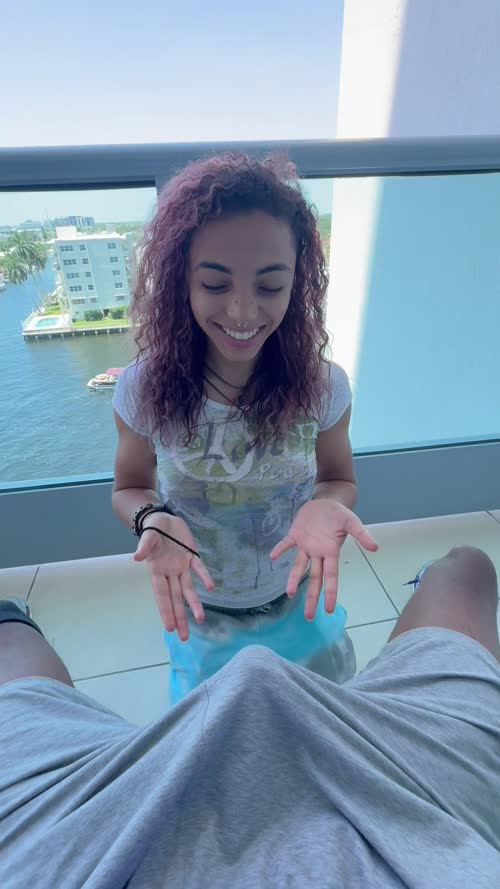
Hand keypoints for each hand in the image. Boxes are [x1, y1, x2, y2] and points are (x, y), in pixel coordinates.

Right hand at [134, 512, 213, 640]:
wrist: (162, 517)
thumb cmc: (152, 529)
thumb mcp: (148, 536)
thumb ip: (144, 547)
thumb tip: (136, 557)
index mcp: (157, 571)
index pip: (162, 595)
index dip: (166, 611)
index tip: (169, 628)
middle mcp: (170, 573)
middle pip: (176, 599)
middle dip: (180, 617)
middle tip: (183, 637)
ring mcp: (181, 566)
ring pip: (188, 589)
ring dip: (194, 604)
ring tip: (201, 620)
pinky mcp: (191, 555)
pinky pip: (199, 568)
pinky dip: (204, 577)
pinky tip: (211, 588)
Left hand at [270, 500, 377, 620]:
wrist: (327, 501)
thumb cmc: (340, 514)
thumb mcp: (352, 522)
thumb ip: (361, 534)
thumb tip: (375, 547)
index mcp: (331, 552)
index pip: (331, 577)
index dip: (329, 593)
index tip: (328, 610)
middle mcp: (318, 553)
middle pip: (315, 578)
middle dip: (312, 597)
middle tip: (308, 616)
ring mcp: (306, 545)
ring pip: (299, 565)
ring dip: (293, 579)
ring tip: (289, 594)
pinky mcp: (296, 534)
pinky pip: (287, 543)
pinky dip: (281, 549)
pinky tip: (273, 557)